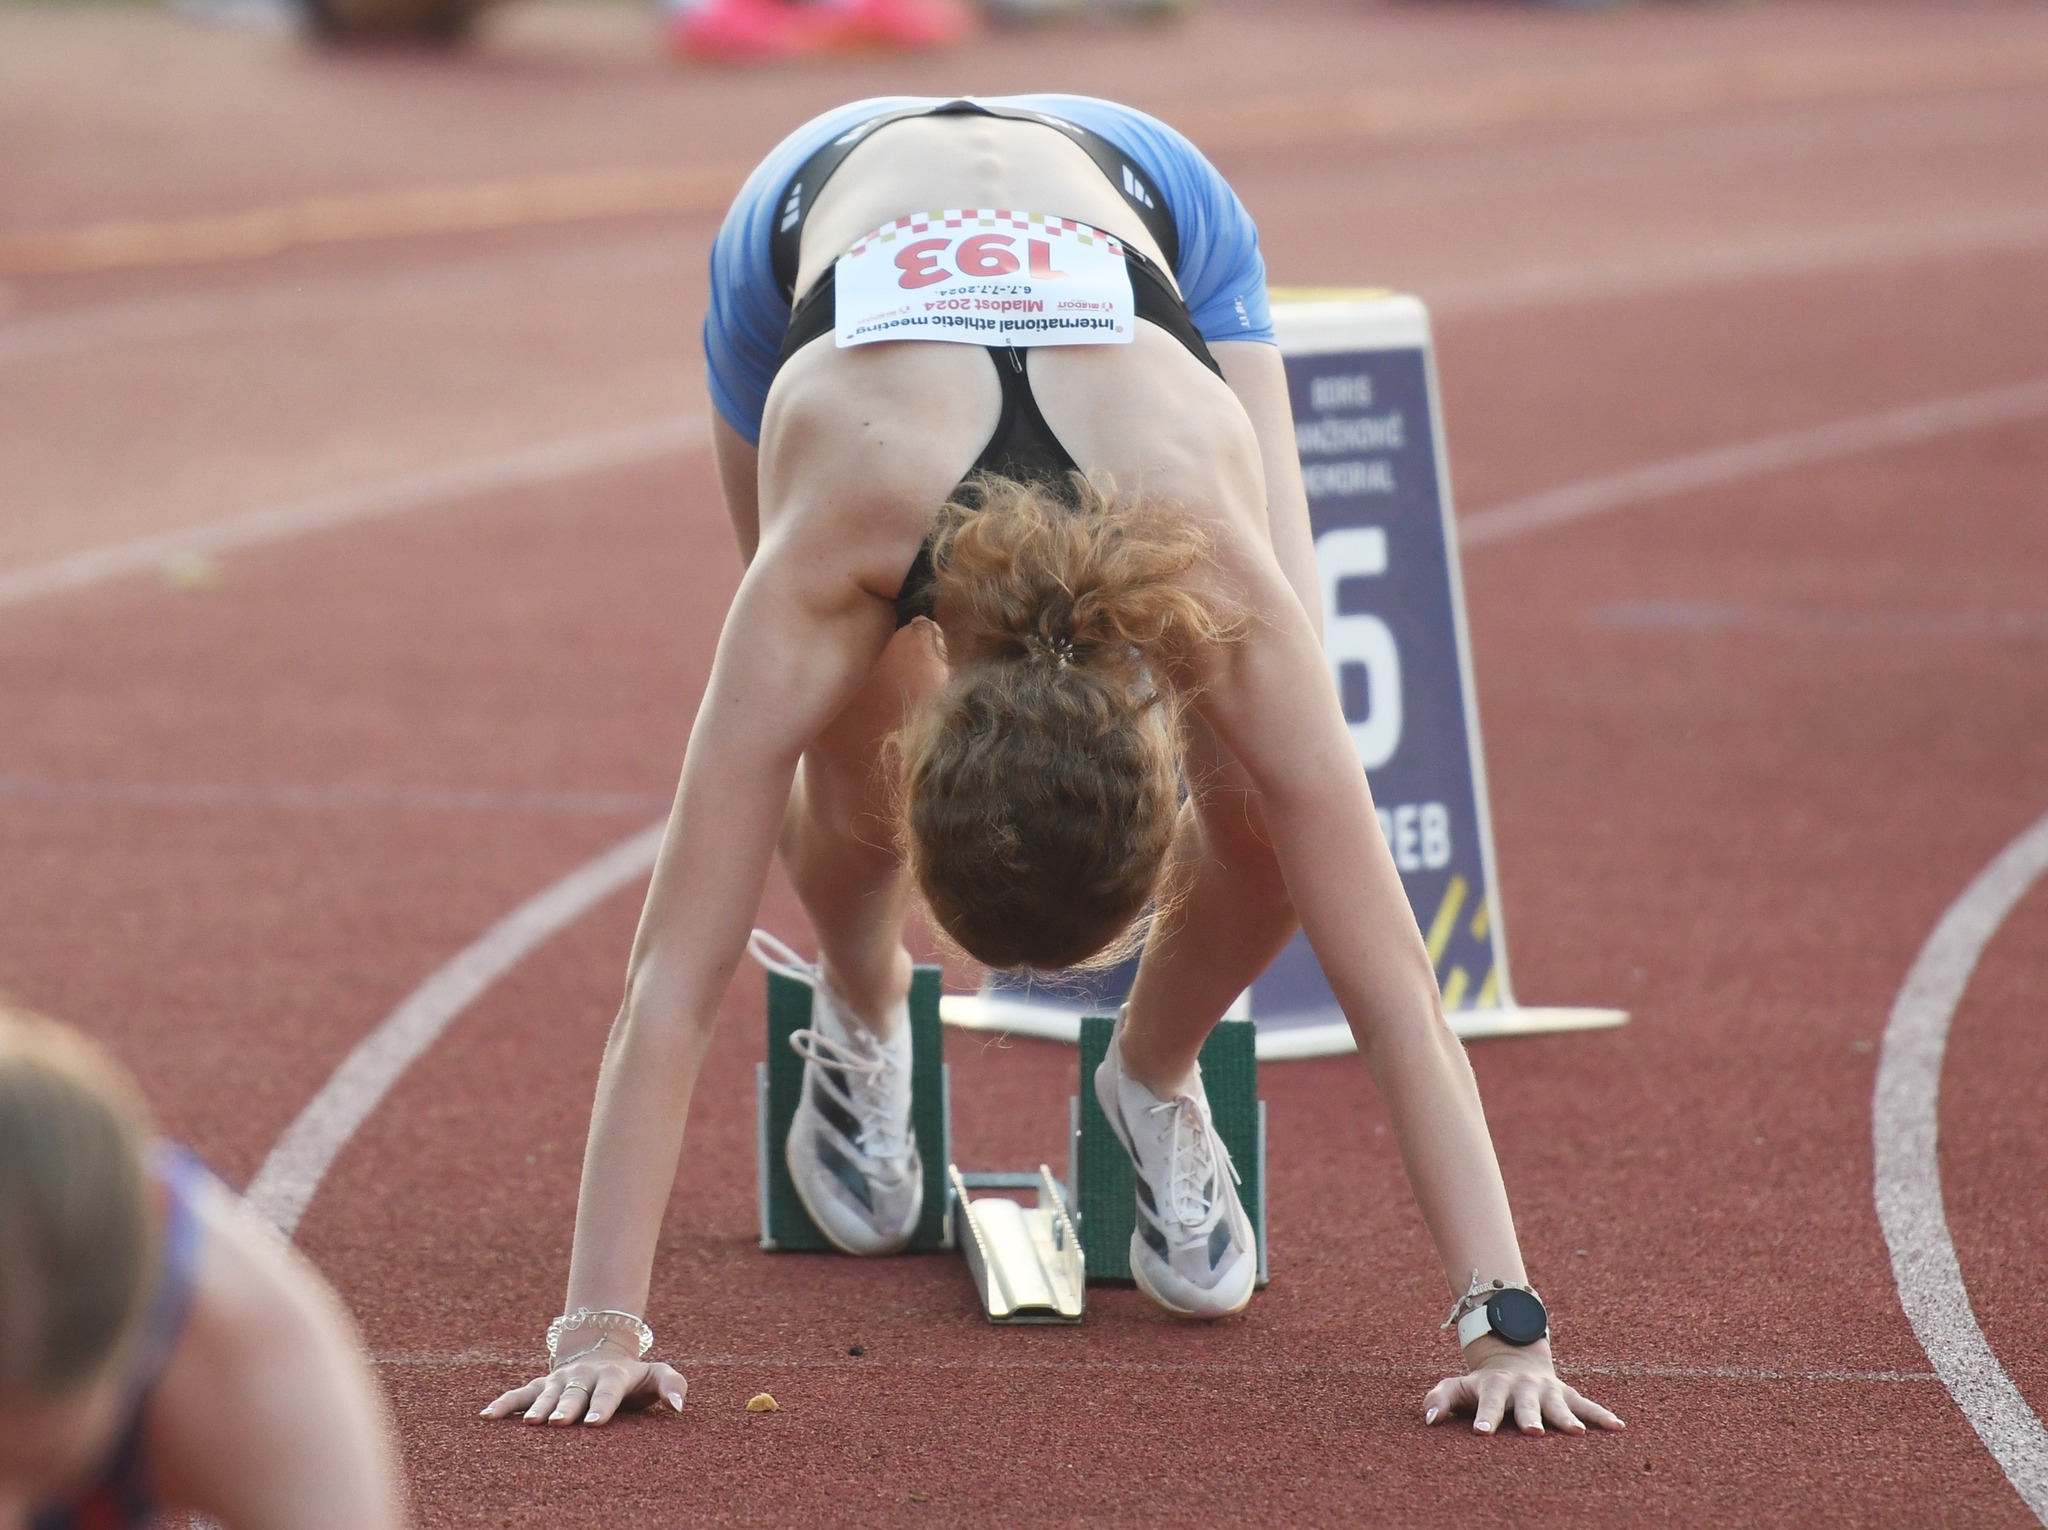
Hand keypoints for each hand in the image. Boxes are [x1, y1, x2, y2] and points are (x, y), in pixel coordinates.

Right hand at [480, 1335, 687, 1426]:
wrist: (602, 1353)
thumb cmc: (633, 1378)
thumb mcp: (656, 1375)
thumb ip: (672, 1385)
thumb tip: (679, 1406)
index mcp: (612, 1375)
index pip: (608, 1390)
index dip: (602, 1405)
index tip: (594, 1422)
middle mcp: (583, 1375)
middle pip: (574, 1393)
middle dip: (566, 1407)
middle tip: (558, 1423)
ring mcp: (559, 1379)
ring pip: (546, 1393)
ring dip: (537, 1408)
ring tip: (529, 1425)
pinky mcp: (540, 1386)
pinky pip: (520, 1394)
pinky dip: (504, 1403)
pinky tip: (487, 1417)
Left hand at [1422, 1346, 1623, 1435]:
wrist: (1513, 1356)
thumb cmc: (1481, 1384)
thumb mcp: (1457, 1386)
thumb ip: (1439, 1399)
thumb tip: (1429, 1420)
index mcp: (1494, 1386)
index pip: (1488, 1402)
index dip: (1484, 1417)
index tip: (1481, 1433)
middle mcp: (1522, 1387)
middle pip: (1525, 1404)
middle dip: (1529, 1417)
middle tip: (1534, 1432)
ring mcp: (1547, 1390)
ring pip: (1558, 1405)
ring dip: (1567, 1418)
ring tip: (1577, 1433)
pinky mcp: (1567, 1394)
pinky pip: (1587, 1405)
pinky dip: (1602, 1415)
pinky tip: (1618, 1427)